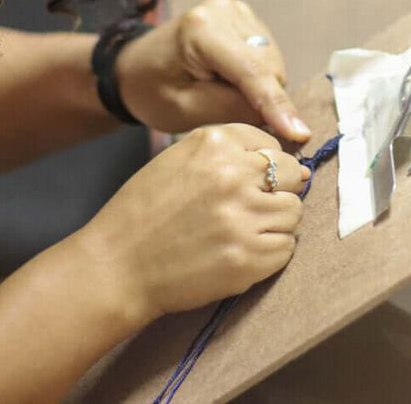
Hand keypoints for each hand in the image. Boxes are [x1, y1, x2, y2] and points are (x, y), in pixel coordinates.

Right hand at [83, 124, 309, 324]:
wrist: (116, 266)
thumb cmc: (144, 213)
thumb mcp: (179, 160)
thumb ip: (227, 153)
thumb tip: (284, 160)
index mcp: (215, 144)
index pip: (273, 145)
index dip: (266, 165)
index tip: (250, 182)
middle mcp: (234, 175)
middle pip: (293, 174)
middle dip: (279, 190)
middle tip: (251, 208)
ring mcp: (244, 218)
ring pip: (293, 212)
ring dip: (275, 223)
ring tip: (242, 232)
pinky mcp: (249, 258)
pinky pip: (286, 247)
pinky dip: (271, 252)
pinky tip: (241, 253)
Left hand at [115, 0, 310, 142]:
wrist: (133, 67)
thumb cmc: (152, 92)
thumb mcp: (186, 111)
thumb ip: (234, 110)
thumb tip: (281, 119)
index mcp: (202, 30)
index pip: (253, 72)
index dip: (278, 106)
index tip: (301, 135)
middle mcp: (224, 11)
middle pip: (268, 67)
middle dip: (261, 97)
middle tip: (227, 110)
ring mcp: (236, 10)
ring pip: (273, 62)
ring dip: (258, 86)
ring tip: (221, 92)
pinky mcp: (243, 16)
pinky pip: (267, 55)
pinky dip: (256, 74)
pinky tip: (228, 79)